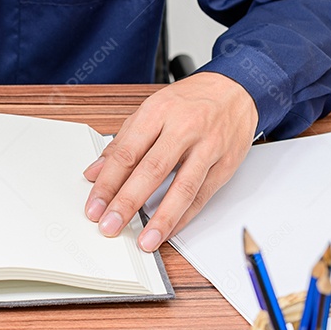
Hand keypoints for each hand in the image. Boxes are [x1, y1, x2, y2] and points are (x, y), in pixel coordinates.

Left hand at [83, 72, 257, 251]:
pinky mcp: (225, 164)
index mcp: (158, 112)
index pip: (126, 153)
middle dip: (127, 203)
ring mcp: (208, 147)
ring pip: (182, 188)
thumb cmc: (190, 100)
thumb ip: (122, 143)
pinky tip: (169, 230)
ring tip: (145, 240)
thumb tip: (95, 173)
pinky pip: (202, 196)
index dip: (107, 183)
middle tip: (110, 226)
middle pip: (151, 171)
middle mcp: (183, 128)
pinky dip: (184, 217)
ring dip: (161, 219)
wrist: (236, 90)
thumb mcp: (151, 110)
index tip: (94, 206)